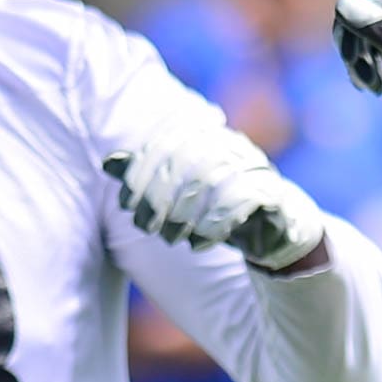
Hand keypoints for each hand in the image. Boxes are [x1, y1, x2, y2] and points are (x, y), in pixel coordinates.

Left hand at [103, 129, 323, 270]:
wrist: (273, 231)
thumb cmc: (217, 210)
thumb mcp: (177, 195)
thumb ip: (148, 176)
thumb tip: (108, 163)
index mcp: (206, 140)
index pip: (165, 145)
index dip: (140, 174)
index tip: (126, 205)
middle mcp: (230, 147)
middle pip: (185, 160)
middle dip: (158, 198)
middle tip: (146, 228)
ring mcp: (253, 168)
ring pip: (210, 179)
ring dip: (184, 215)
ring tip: (174, 239)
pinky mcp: (272, 194)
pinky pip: (242, 200)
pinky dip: (215, 223)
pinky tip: (202, 242)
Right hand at [332, 0, 381, 171]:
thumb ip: (375, 26)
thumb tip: (343, 2)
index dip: (349, 19)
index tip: (350, 52)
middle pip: (361, 15)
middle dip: (352, 44)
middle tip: (358, 73)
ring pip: (365, 36)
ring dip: (358, 60)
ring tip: (369, 86)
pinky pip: (376, 52)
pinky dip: (368, 68)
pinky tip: (375, 88)